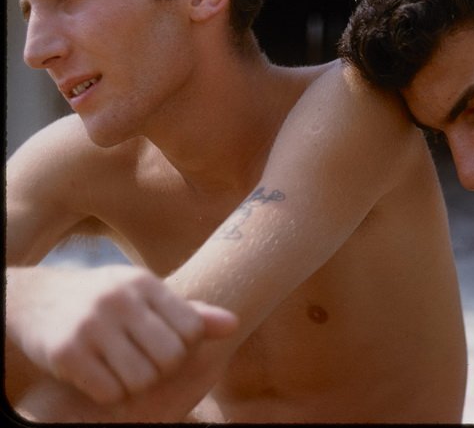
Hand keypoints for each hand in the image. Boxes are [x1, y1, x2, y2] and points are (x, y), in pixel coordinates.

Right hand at [6, 264, 237, 404]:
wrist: (36, 298)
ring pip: (142, 379)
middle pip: (170, 358)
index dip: (185, 347)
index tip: (166, 345)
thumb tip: (234, 324)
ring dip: (136, 384)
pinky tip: (100, 377)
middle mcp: (120, 300)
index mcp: (145, 283)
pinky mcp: (66, 351)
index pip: (192, 330)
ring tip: (123, 370)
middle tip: (145, 362)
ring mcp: (91, 325)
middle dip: (163, 369)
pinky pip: (109, 391)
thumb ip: (191, 312)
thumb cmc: (106, 299)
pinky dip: (110, 393)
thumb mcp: (146, 295)